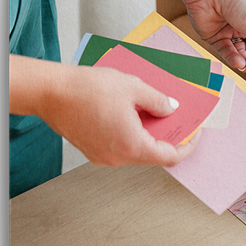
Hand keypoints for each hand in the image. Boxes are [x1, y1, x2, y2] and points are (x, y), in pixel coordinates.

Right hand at [39, 64, 200, 167]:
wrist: (50, 92)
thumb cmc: (87, 89)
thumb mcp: (134, 88)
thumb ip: (158, 101)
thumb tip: (171, 110)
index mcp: (132, 146)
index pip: (170, 157)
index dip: (187, 145)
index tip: (195, 133)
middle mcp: (118, 158)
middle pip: (153, 154)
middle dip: (168, 135)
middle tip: (176, 116)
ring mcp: (103, 156)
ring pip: (136, 149)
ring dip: (149, 133)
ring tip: (154, 110)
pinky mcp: (93, 150)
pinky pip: (120, 145)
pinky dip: (132, 133)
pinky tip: (132, 113)